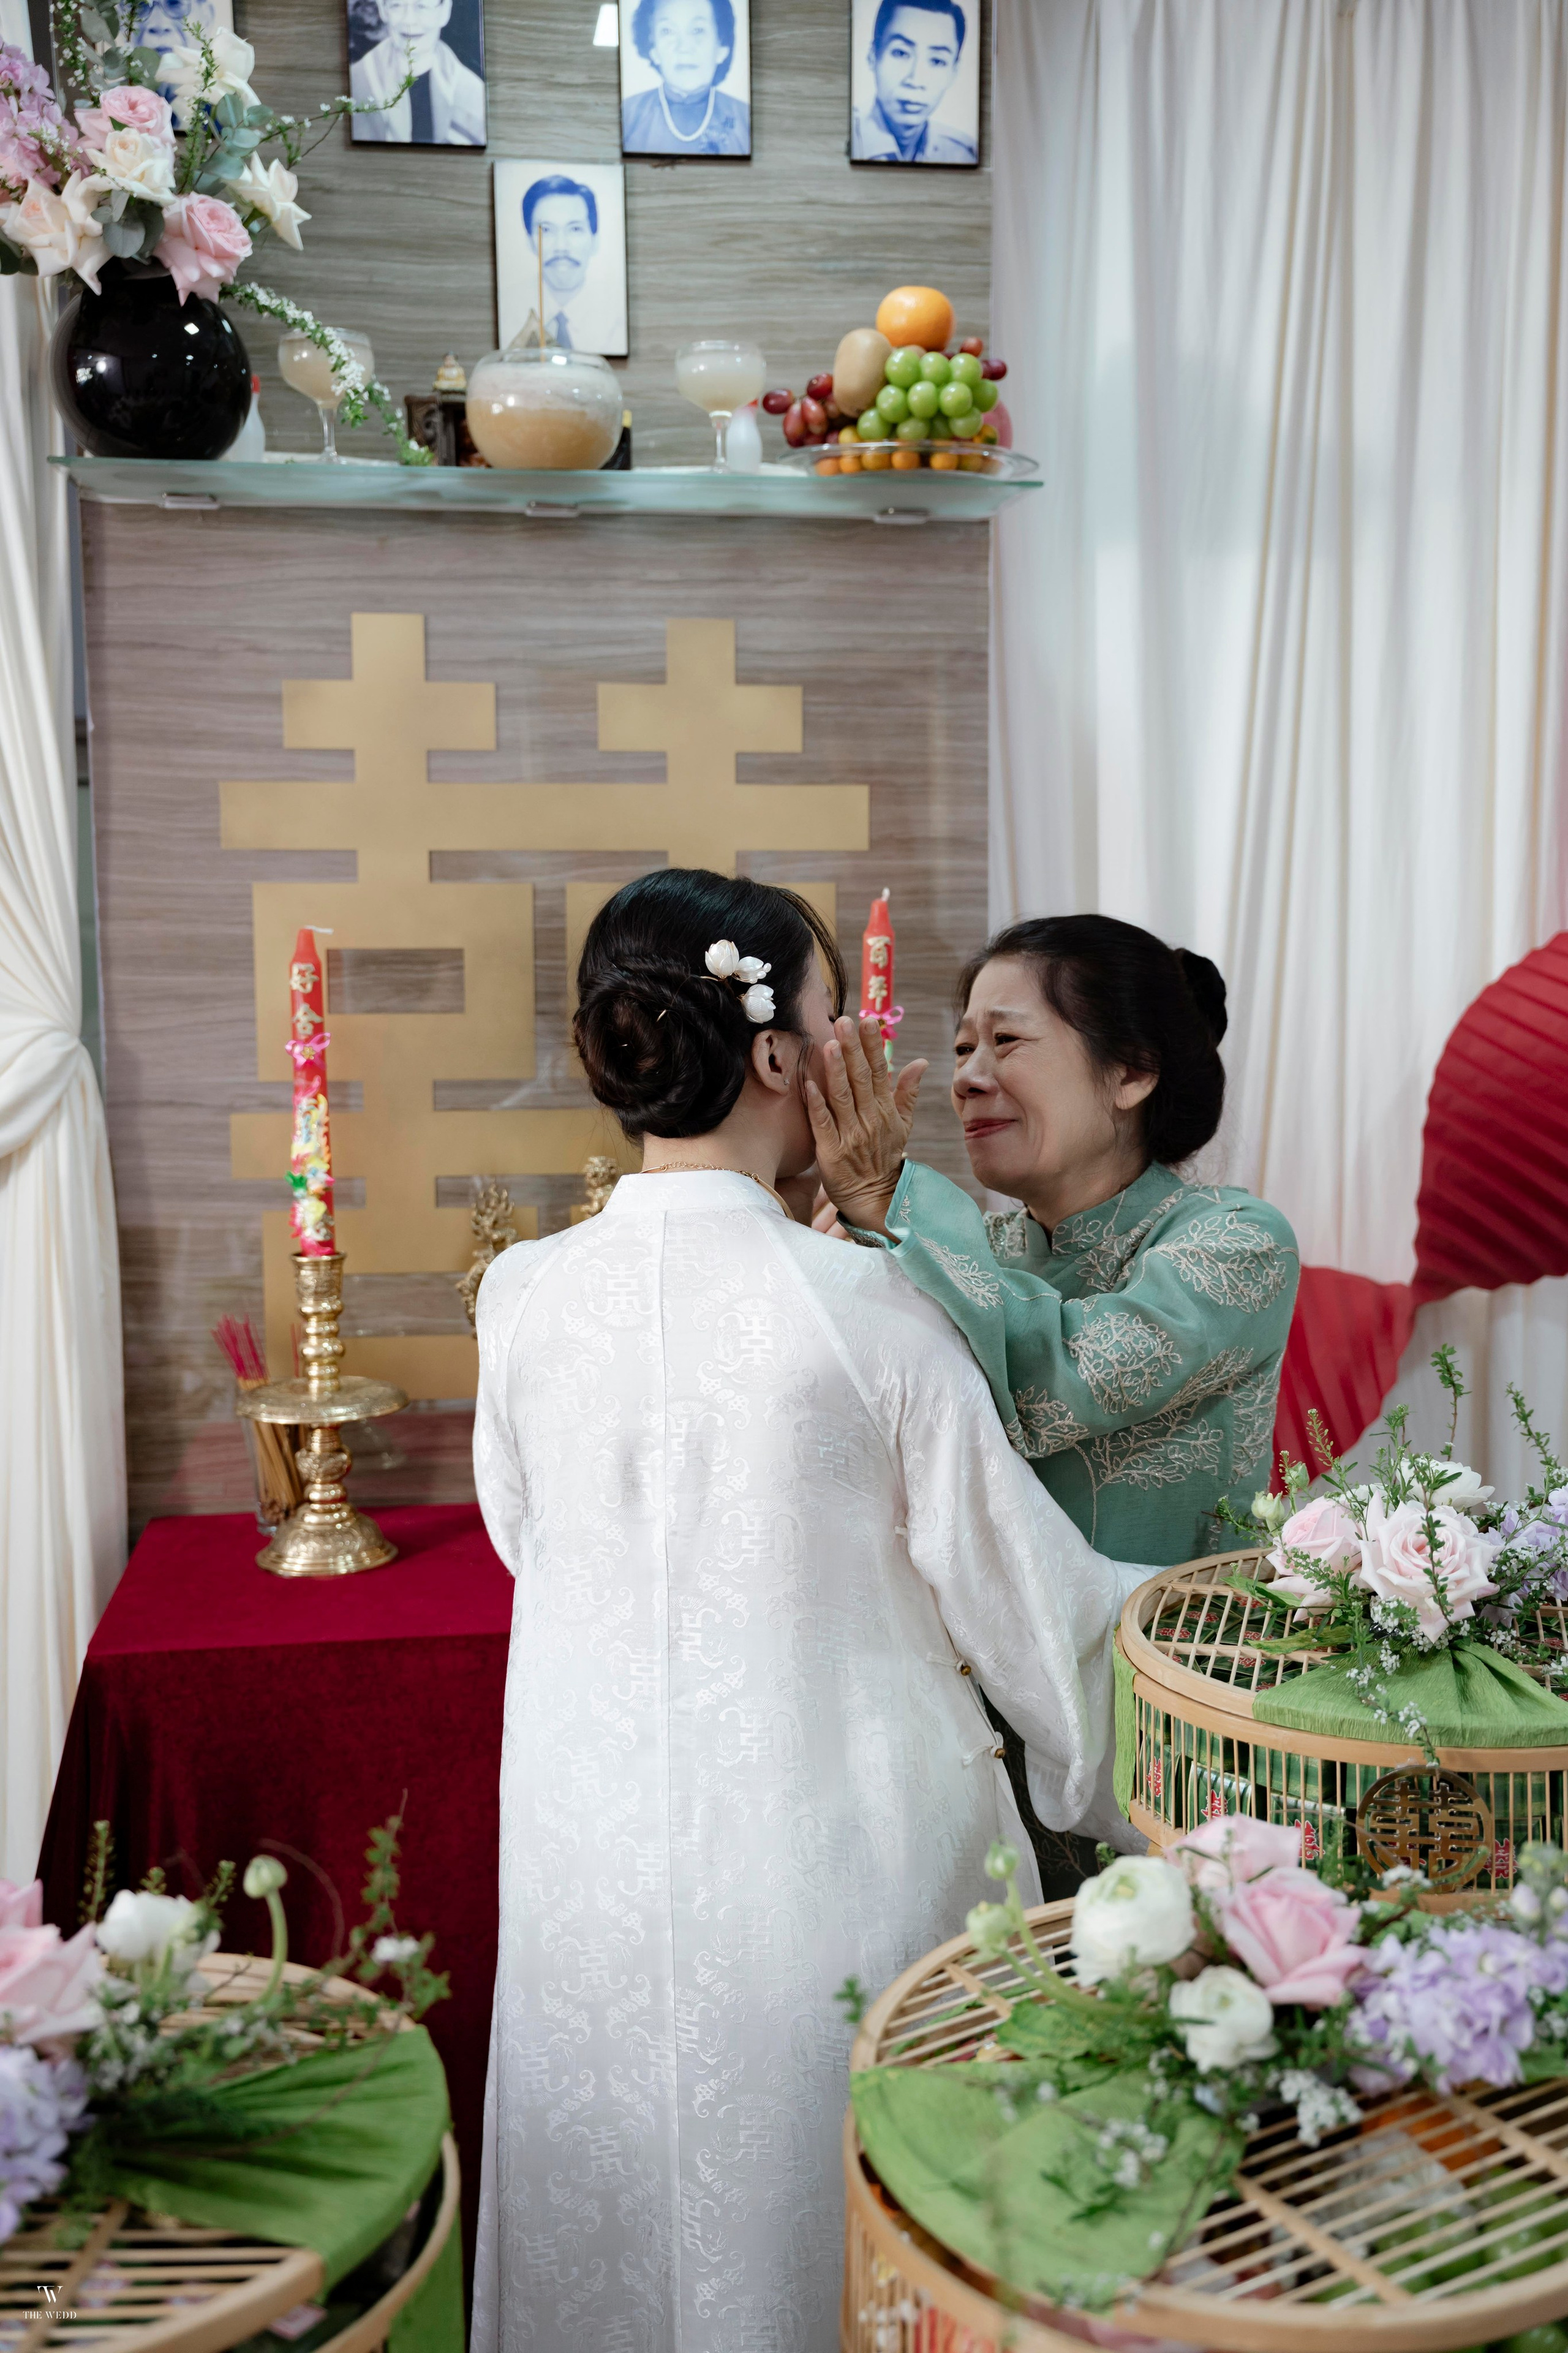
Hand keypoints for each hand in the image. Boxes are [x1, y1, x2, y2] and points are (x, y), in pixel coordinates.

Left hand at [805, 1015, 926, 1235]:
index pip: (880, 1071)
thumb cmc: (884, 1157)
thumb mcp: (903, 1124)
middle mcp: (870, 1119)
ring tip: (830, 1043)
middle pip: (861, 1079)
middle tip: (845, 1021)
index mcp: (885, 1110)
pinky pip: (823, 1124)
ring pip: (843, 1097)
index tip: (868, 1020)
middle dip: (854, 1048)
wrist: (876, 1198)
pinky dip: (817, 1104)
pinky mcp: (831, 1151)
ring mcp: (851, 1135)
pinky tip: (809, 1083)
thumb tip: (920, 1061)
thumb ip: (908, 1092)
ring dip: (836, 1070)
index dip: (873, 1045)